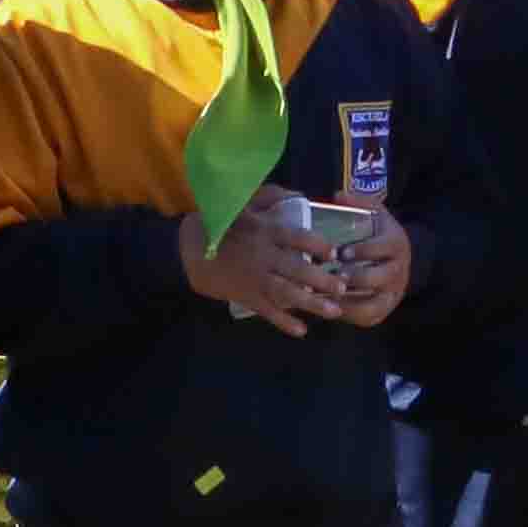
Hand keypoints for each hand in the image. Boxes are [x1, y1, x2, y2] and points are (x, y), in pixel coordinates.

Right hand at [177, 207, 338, 330]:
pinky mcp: (244, 295)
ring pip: (287, 292)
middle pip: (298, 269)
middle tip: (344, 287)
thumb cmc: (217, 222)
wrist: (184, 249)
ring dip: (311, 303)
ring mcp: (254, 278)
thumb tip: (299, 195)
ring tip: (334, 312)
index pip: (298, 238)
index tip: (334, 253)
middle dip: (323, 279)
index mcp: (265, 231)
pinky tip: (301, 331)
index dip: (318, 245)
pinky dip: (283, 322)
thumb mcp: (243, 200)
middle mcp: (264, 256)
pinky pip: (266, 310)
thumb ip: (271, 196)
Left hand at [297, 207, 415, 330]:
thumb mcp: (376, 215)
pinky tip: (329, 307)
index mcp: (396, 244)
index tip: (341, 252)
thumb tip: (337, 195)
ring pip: (372, 302)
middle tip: (332, 275)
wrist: (403, 260)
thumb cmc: (380, 235)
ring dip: (348, 301)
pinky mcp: (385, 308)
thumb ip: (359, 203)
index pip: (381, 248)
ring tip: (325, 295)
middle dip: (353, 277)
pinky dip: (348, 314)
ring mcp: (393, 292)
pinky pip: (368, 316)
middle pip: (377, 277)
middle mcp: (399, 270)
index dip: (361, 250)